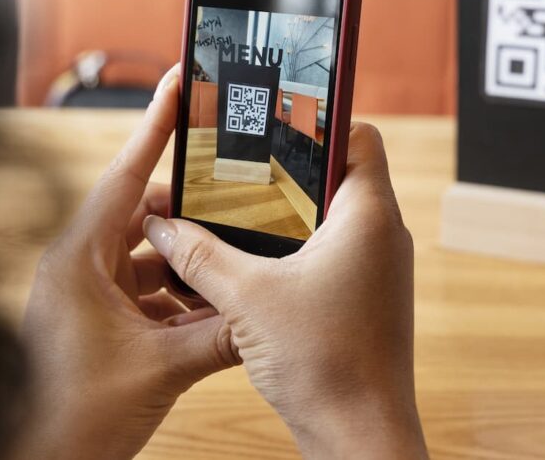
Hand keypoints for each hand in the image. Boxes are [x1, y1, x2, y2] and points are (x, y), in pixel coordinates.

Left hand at [17, 65, 238, 459]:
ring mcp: (90, 293)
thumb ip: (221, 335)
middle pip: (147, 215)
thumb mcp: (162, 368)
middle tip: (237, 203)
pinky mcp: (102, 319)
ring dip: (192, 266)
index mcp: (80, 259)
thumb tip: (267, 316)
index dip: (155, 126)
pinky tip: (217, 313)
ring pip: (153, 256)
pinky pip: (150, 291)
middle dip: (193, 216)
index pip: (126, 175)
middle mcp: (82, 266)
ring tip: (233, 268)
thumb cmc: (74, 418)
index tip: (177, 83)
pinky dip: (183, 298)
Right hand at [144, 123, 427, 458]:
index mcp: (368, 215)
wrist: (360, 436)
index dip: (319, 119)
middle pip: (340, 172)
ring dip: (290, 210)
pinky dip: (298, 245)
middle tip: (240, 162)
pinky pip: (335, 250)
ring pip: (335, 214)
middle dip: (289, 166)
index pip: (358, 136)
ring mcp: (378, 266)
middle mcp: (383, 233)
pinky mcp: (367, 294)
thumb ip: (199, 255)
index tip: (274, 117)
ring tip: (238, 206)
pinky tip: (255, 259)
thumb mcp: (247, 299)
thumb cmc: (324, 364)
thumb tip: (161, 225)